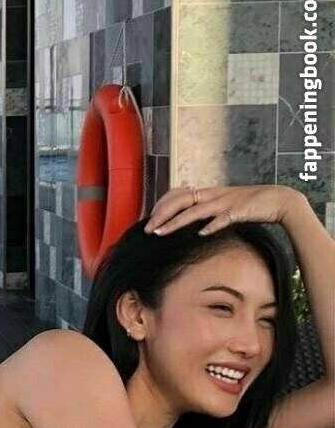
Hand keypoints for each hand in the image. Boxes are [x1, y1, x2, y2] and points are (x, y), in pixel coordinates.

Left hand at [144, 185, 307, 235]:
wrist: (280, 200)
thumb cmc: (250, 206)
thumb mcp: (223, 206)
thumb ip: (207, 211)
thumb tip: (191, 223)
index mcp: (210, 193)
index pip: (179, 195)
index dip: (162, 206)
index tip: (150, 219)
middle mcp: (214, 195)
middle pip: (181, 201)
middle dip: (161, 215)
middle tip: (147, 230)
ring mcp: (227, 202)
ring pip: (196, 210)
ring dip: (176, 222)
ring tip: (160, 232)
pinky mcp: (240, 211)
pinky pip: (224, 218)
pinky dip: (212, 226)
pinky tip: (200, 234)